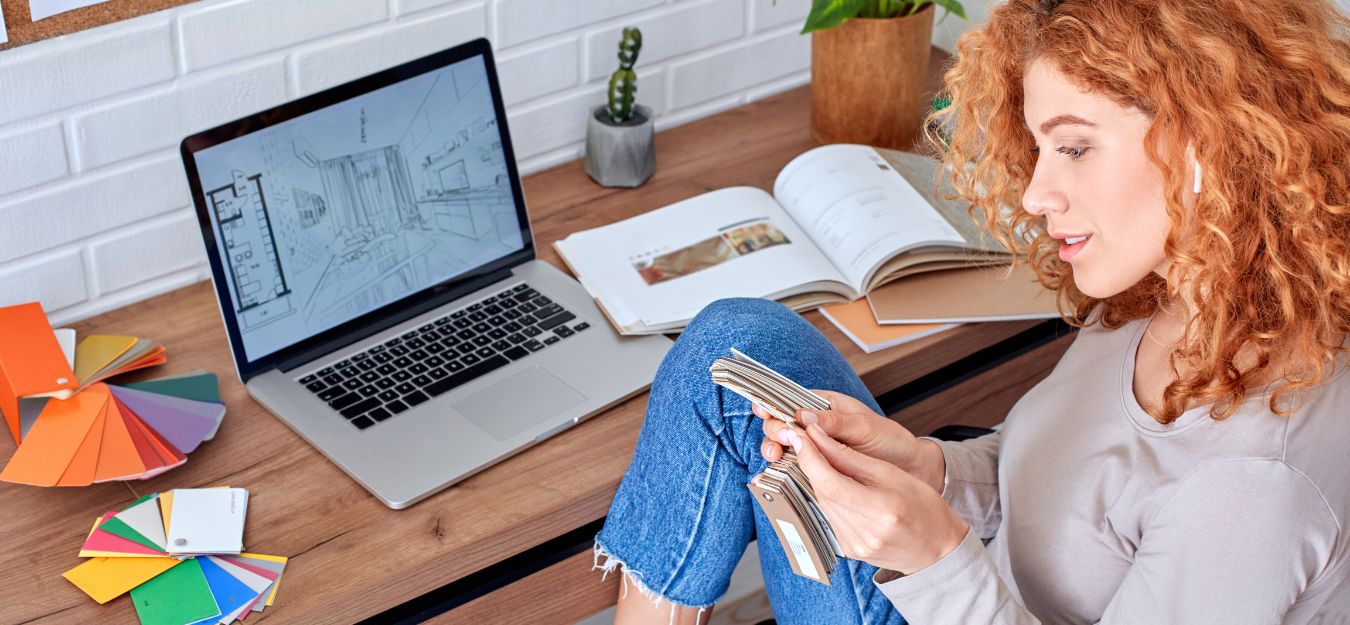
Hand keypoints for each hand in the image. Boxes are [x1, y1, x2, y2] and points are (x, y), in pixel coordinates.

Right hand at [754, 390, 944, 492]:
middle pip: (783, 425)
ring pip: (785, 447)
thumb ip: (837, 422)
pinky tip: (778, 472)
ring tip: (776, 456)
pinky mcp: (820, 469)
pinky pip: (796, 467)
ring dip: (775, 450)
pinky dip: (785, 469)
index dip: (775, 405)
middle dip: (774, 432)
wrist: (911, 471)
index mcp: (826, 407)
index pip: (791, 401)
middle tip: (779, 442)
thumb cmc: (893, 442)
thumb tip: (805, 416)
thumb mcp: (867, 427)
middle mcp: (817, 427)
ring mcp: (817, 449)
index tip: (765, 412)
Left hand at [784, 423, 968, 574]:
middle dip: (812, 464)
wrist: (936, 549)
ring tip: (824, 462)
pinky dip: (829, 497)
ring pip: (823, 503)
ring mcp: (854, 545)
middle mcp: (864, 532)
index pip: (830, 482)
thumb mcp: (893, 474)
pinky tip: (837, 486)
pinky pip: (829, 516)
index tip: (801, 437)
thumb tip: (819, 439)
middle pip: (823, 492)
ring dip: (819, 480)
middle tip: (807, 441)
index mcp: (881, 510)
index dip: (810, 458)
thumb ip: (852, 458)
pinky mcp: (848, 550)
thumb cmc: (922, 507)